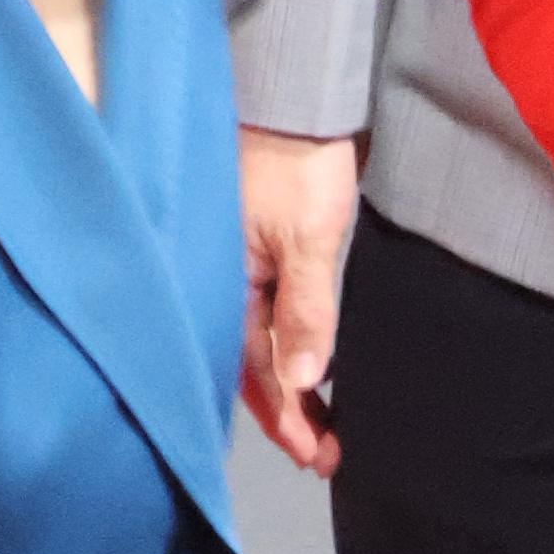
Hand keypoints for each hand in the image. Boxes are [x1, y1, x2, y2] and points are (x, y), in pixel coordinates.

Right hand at [239, 130, 361, 472]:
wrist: (296, 96)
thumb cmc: (297, 162)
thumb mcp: (307, 239)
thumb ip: (304, 311)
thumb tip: (303, 381)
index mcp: (228, 286)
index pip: (255, 372)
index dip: (285, 418)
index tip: (314, 456)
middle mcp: (228, 285)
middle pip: (255, 367)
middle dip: (288, 413)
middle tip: (325, 454)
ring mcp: (243, 269)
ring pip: (262, 343)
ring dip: (290, 384)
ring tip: (324, 423)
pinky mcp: (260, 252)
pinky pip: (269, 314)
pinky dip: (288, 346)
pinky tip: (307, 365)